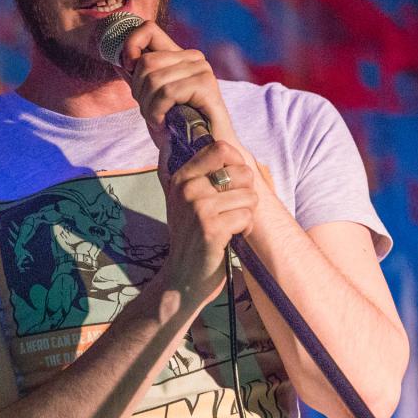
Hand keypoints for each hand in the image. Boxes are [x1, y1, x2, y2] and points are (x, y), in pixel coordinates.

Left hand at [117, 21, 243, 156]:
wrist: (203, 154)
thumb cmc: (179, 129)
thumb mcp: (151, 101)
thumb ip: (138, 80)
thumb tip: (117, 61)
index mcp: (178, 56)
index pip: (148, 29)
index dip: (131, 45)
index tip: (128, 69)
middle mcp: (192, 57)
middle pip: (145, 62)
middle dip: (139, 92)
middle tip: (152, 112)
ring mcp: (202, 69)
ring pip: (153, 79)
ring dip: (149, 108)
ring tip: (160, 121)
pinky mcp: (206, 85)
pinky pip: (167, 92)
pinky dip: (158, 113)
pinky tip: (166, 125)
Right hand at [161, 140, 257, 304]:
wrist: (182, 277)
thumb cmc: (188, 237)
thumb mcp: (179, 200)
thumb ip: (184, 171)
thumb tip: (168, 139)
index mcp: (181, 177)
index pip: (220, 148)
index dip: (237, 162)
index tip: (235, 182)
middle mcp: (188, 188)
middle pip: (241, 171)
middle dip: (246, 192)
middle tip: (233, 209)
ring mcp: (199, 208)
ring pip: (249, 195)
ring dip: (247, 213)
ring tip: (231, 224)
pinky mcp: (212, 228)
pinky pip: (247, 216)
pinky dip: (245, 228)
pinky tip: (231, 236)